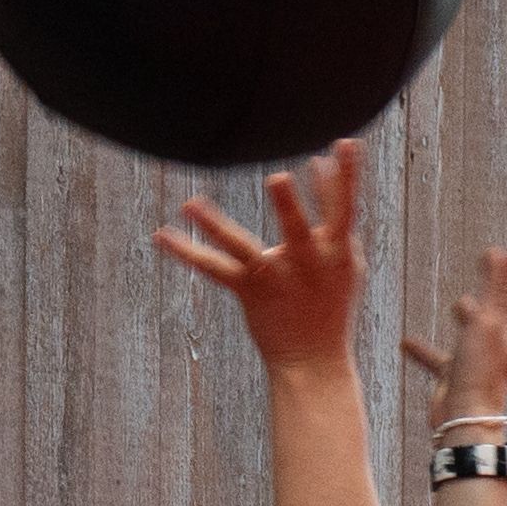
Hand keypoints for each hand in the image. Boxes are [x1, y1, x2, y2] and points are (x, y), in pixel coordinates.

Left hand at [158, 143, 372, 375]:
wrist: (314, 361)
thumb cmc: (330, 302)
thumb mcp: (345, 261)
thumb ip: (335, 214)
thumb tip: (321, 163)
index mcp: (338, 252)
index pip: (344, 208)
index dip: (346, 176)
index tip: (341, 144)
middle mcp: (306, 263)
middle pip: (298, 229)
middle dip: (288, 207)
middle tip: (276, 180)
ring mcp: (275, 276)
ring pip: (242, 248)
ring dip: (215, 227)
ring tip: (190, 205)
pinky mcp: (249, 290)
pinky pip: (212, 268)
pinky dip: (186, 251)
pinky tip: (161, 235)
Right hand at [399, 240, 506, 436]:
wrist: (463, 418)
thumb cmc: (479, 371)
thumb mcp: (487, 319)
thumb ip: (497, 285)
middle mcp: (501, 345)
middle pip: (502, 309)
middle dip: (498, 288)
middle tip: (492, 266)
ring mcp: (480, 360)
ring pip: (474, 332)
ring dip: (468, 316)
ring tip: (458, 302)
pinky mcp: (458, 375)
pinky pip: (440, 357)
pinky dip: (426, 349)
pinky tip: (406, 342)